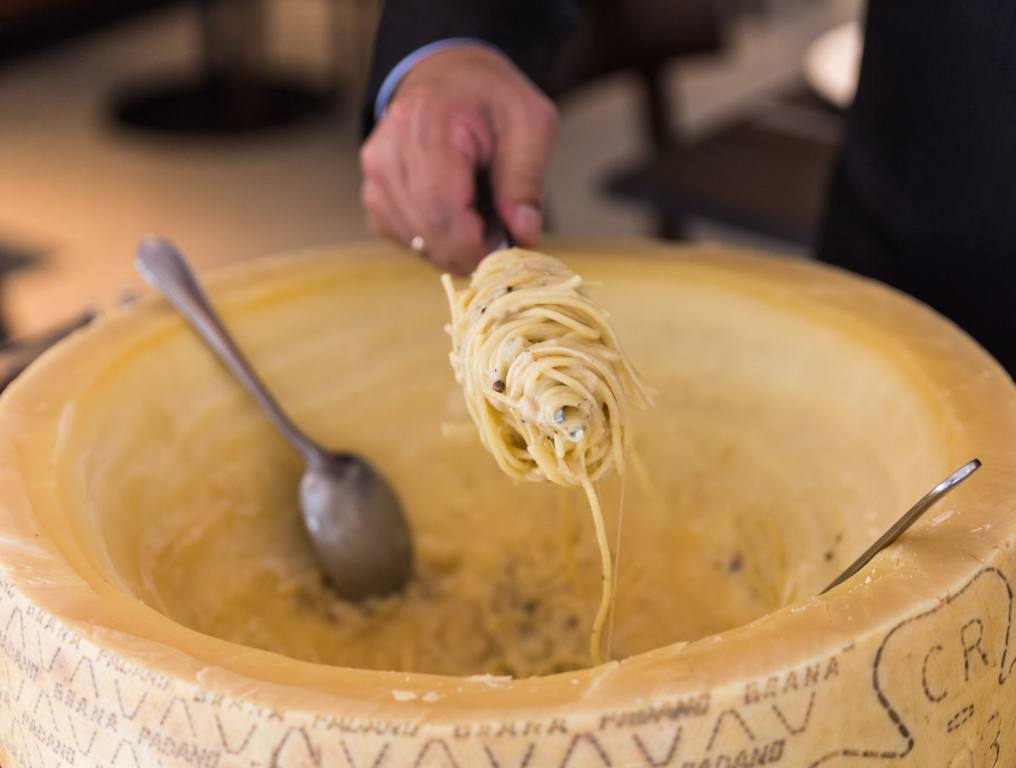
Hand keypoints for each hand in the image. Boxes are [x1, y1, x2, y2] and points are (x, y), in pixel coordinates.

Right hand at [360, 45, 559, 273]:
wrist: (449, 76)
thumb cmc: (492, 98)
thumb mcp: (530, 124)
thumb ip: (526, 180)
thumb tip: (524, 236)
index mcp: (425, 124)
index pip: (439, 206)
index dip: (473, 243)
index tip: (507, 250)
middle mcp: (387, 151)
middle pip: (425, 230)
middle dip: (469, 250)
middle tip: (502, 241)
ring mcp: (374, 175)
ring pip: (414, 240)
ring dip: (454, 247)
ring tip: (483, 221)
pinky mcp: (375, 195)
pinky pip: (404, 239)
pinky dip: (436, 242)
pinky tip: (457, 220)